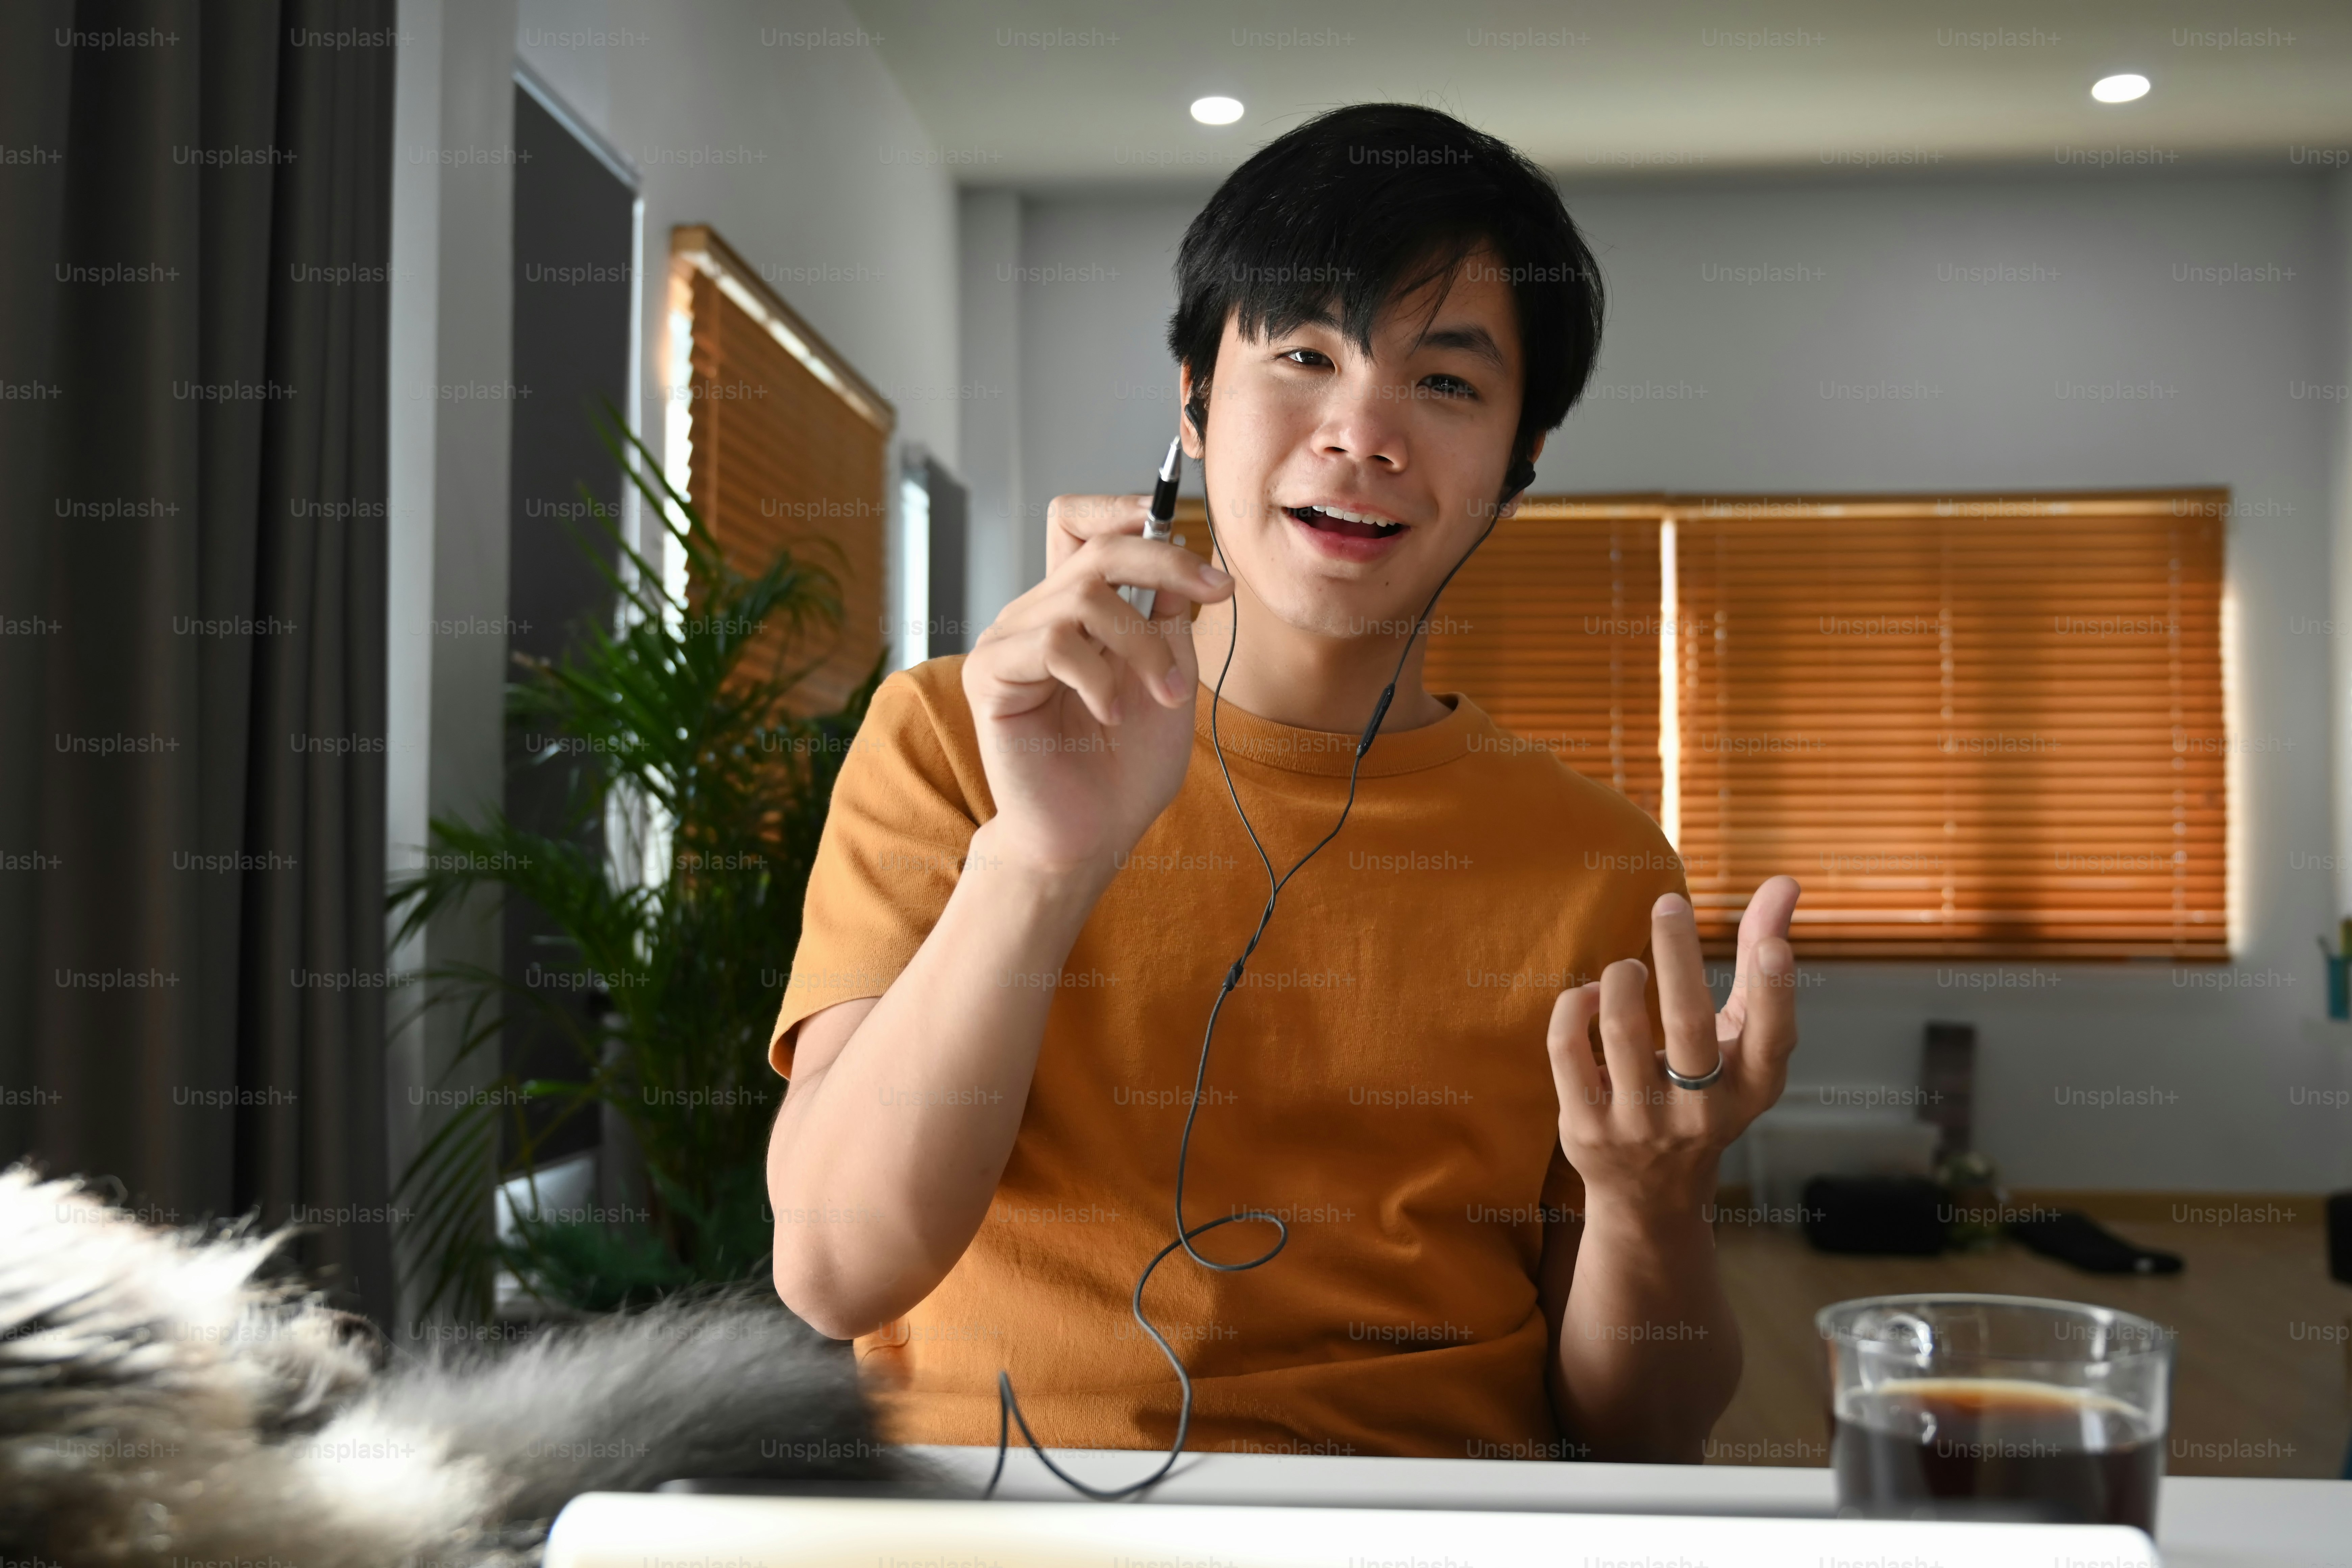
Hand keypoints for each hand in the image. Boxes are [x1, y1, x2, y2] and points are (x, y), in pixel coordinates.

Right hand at [964, 492, 1232, 877]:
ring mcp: (1007, 641)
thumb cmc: (1128, 765)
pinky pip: (1052, 643)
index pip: (1083, 524)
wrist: (1093, 835)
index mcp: (1076, 608)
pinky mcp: (988, 675)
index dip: (1129, 511)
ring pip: (1083, 598)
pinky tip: (1109, 715)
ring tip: (1165, 694)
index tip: (1195, 550)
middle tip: (1215, 596)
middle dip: (1167, 563)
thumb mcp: (1171, 676)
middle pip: (1096, 546)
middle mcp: (1037, 614)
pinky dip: (1098, 678)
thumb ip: (1169, 617)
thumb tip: (1181, 555)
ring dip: (1143, 645)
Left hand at [1544, 877, 1802, 1215]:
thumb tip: (1785, 883)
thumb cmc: (1704, 1091)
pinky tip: (1589, 997)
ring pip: (1621, 1026)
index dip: (1776, 993)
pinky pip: (1568, 1048)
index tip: (1773, 945)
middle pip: (1690, 1022)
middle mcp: (1701, 1112)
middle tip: (1670, 903)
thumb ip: (1758, 961)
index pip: (1771, 1040)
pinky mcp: (1587, 1128)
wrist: (1650, 1195)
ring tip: (1629, 969)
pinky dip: (1575, 1006)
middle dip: (1679, 953)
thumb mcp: (1740, 1040)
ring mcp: (1641, 1123)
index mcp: (1750, 1089)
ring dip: (1621, 978)